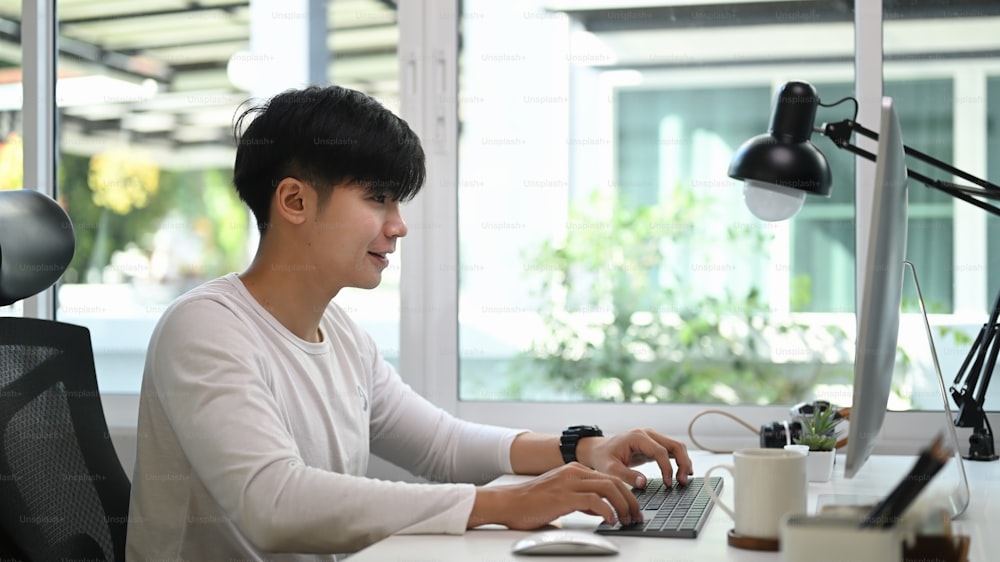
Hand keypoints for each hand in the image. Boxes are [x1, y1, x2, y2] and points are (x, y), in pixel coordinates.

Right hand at [469, 462, 640, 529]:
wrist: (508, 503)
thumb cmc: (530, 503)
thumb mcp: (562, 497)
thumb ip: (581, 500)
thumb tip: (601, 509)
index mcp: (574, 470)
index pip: (610, 478)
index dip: (626, 493)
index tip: (634, 508)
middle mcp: (574, 472)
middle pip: (614, 481)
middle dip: (630, 500)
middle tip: (636, 516)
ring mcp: (569, 483)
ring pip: (608, 488)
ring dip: (623, 505)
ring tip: (627, 520)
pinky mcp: (564, 496)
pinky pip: (595, 501)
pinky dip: (607, 510)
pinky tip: (610, 520)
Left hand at [576, 428, 693, 487]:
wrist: (598, 449)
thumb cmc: (602, 457)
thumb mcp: (610, 469)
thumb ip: (626, 476)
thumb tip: (644, 483)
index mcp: (637, 437)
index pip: (660, 451)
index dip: (667, 468)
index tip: (668, 484)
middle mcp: (647, 434)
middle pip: (674, 445)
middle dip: (683, 463)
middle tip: (683, 482)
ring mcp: (652, 438)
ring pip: (676, 447)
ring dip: (684, 462)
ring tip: (684, 480)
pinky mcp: (653, 445)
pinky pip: (671, 451)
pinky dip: (679, 461)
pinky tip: (682, 474)